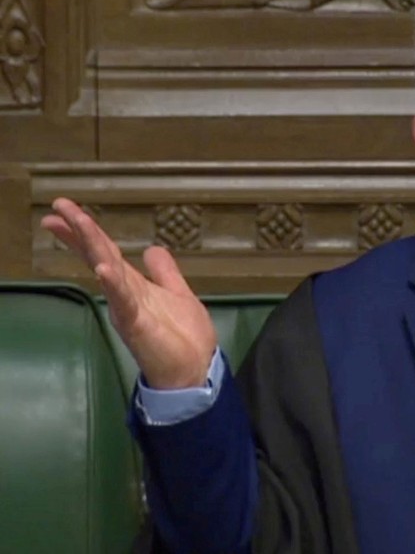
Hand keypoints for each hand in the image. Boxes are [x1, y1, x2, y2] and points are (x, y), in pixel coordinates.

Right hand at [41, 198, 216, 388]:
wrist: (193, 370)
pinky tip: (103, 269)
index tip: (65, 211)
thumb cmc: (184, 337)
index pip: (106, 253)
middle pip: (99, 256)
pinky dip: (113, 285)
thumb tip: (152, 249)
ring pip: (107, 270)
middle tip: (57, 207)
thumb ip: (164, 273)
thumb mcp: (177, 294)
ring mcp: (127, 308)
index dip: (87, 232)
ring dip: (93, 247)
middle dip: (80, 231)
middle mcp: (124, 294)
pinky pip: (123, 301)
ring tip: (77, 222)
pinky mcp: (136, 324)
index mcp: (133, 286)